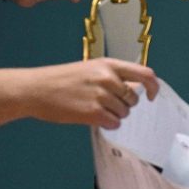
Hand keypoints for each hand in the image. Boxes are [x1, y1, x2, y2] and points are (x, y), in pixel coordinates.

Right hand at [21, 58, 158, 129]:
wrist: (35, 89)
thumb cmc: (62, 80)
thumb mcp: (91, 68)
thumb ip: (114, 76)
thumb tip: (136, 89)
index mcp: (108, 64)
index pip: (145, 74)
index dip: (153, 87)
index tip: (151, 97)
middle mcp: (107, 78)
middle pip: (133, 99)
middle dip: (124, 105)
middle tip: (104, 103)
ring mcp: (100, 95)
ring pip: (124, 113)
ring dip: (113, 114)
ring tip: (93, 107)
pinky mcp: (93, 112)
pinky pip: (114, 123)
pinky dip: (107, 123)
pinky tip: (92, 117)